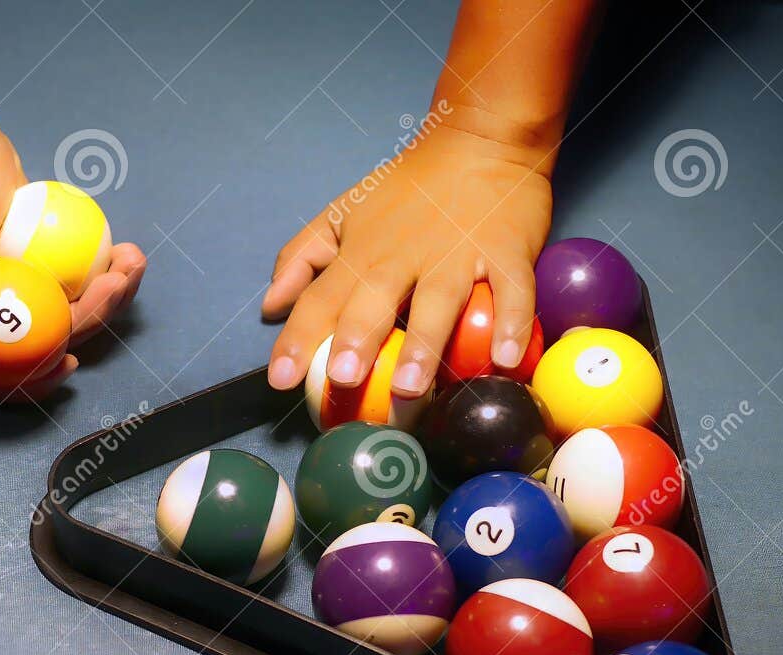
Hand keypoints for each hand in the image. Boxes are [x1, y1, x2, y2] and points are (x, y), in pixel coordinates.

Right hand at [0, 113, 145, 400]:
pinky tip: (121, 254)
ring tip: (130, 262)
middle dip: (87, 323)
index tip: (69, 359)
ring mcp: (5, 300)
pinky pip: (68, 291)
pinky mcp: (30, 279)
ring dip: (104, 300)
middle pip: (37, 347)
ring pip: (61, 319)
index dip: (28, 381)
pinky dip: (98, 278)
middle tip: (116, 282)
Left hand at [262, 125, 552, 399]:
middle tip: (344, 379)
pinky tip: (507, 360)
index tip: (281, 380)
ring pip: (439, 301)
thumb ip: (303, 258)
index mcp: (362, 251)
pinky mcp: (506, 251)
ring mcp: (457, 253)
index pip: (320, 298)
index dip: (298, 338)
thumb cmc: (408, 188)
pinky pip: (512, 290)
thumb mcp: (343, 213)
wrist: (479, 139)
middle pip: (376, 299)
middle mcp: (404, 255)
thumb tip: (270, 307)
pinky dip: (513, 322)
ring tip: (412, 387)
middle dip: (357, 338)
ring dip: (426, 345)